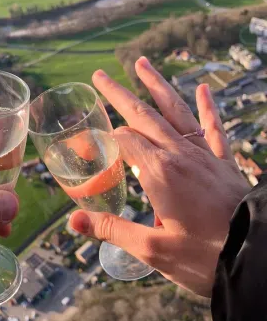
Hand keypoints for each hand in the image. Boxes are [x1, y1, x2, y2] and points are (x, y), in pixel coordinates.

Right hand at [69, 57, 249, 296]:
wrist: (257, 258)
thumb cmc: (204, 256)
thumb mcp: (152, 249)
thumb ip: (111, 229)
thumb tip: (73, 221)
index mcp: (158, 172)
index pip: (123, 140)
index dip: (105, 139)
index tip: (92, 144)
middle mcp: (178, 154)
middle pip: (142, 115)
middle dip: (118, 94)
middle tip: (99, 75)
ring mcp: (203, 154)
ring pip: (175, 110)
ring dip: (156, 86)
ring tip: (141, 63)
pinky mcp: (222, 162)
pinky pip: (213, 128)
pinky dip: (208, 107)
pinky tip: (203, 88)